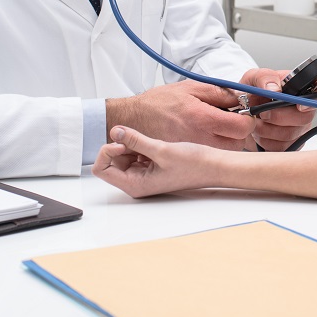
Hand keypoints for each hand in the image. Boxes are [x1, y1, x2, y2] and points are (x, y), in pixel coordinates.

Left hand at [94, 125, 217, 197]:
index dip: (108, 152)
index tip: (123, 142)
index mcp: (134, 184)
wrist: (214, 166)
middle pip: (111, 160)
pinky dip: (141, 145)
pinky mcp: (151, 166)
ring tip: (152, 143)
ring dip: (132, 144)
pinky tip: (156, 144)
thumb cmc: (194, 164)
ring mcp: (143, 174)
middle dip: (120, 146)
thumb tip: (115, 131)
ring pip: (123, 155)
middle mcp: (136, 182)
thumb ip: (135, 140)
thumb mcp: (162, 149)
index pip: (101, 169)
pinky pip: (136, 153)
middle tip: (140, 139)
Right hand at [106, 81, 252, 150]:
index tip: (244, 113)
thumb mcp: (191, 88)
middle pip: (240, 143)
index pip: (242, 127)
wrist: (134, 119)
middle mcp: (200, 138)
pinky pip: (212, 155)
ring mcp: (194, 151)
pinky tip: (208, 135)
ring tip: (218, 127)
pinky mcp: (189, 158)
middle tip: (232, 119)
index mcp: (202, 118)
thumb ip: (219, 92)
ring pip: (228, 151)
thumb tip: (240, 97)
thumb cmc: (159, 102)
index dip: (249, 119)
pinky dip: (216, 146)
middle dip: (241, 131)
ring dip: (230, 139)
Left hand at [239, 67, 316, 151]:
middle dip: (279, 116)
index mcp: (299, 88)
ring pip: (291, 134)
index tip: (299, 106)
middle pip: (305, 117)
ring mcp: (299, 128)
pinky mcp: (291, 144)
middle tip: (263, 112)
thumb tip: (275, 89)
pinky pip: (282, 147)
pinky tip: (260, 132)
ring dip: (267, 129)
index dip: (316, 99)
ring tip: (258, 121)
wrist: (238, 116)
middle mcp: (304, 109)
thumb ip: (264, 77)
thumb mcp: (252, 78)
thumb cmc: (250, 95)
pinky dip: (265, 141)